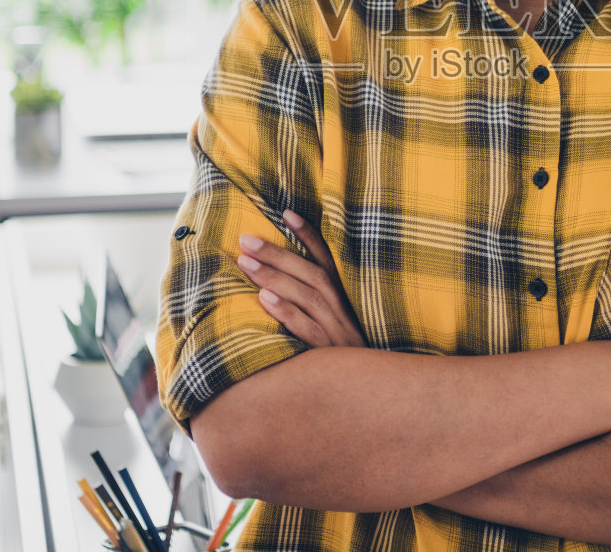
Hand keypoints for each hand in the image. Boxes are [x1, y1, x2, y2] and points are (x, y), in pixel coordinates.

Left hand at [236, 209, 367, 347]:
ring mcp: (337, 332)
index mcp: (345, 300)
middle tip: (246, 240)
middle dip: (278, 254)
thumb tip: (273, 282)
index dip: (309, 235)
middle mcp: (343, 311)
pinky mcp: (329, 354)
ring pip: (307, 296)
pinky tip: (264, 299)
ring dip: (275, 277)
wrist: (365, 397)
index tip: (286, 212)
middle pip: (311, 274)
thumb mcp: (333, 326)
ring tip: (246, 263)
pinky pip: (307, 330)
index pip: (327, 260)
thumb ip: (312, 303)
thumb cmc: (342, 358)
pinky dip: (287, 312)